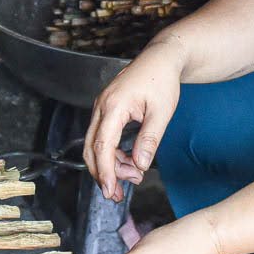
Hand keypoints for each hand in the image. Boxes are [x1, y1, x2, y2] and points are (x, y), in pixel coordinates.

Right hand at [84, 36, 186, 199]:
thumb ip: (150, 139)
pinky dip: (112, 153)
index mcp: (114, 106)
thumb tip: (140, 165)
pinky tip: (128, 162)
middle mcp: (101, 106)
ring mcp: (101, 108)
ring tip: (134, 176)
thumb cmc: (161, 81)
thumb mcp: (162, 112)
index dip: (104, 171)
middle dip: (102, 174)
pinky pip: (101, 136)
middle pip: (91, 148)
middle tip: (117, 194)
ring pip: (95, 144)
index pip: (102, 145)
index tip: (110, 190)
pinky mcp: (106, 110)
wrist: (160, 59)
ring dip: (109, 165)